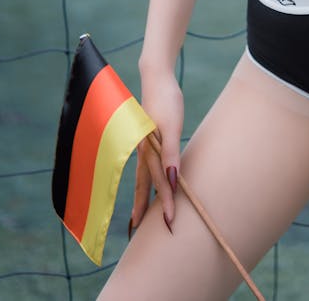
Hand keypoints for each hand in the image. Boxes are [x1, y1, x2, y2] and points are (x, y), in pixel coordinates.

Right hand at [130, 70, 184, 234]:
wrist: (157, 76)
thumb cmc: (167, 100)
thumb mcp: (173, 126)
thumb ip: (171, 154)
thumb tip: (172, 181)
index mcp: (149, 150)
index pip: (160, 184)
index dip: (166, 203)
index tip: (170, 224)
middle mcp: (143, 150)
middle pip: (144, 184)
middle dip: (142, 208)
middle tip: (136, 232)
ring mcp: (144, 143)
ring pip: (143, 175)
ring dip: (143, 195)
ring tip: (139, 214)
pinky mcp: (148, 136)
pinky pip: (147, 164)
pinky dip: (147, 178)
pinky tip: (150, 180)